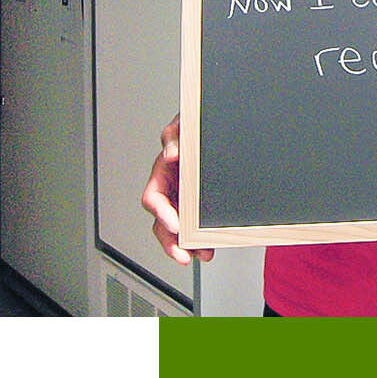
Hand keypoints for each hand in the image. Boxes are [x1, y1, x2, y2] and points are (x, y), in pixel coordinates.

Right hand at [141, 114, 214, 264]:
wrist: (223, 123)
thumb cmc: (196, 123)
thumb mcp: (184, 123)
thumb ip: (175, 135)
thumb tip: (171, 153)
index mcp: (163, 172)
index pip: (154, 198)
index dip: (162, 213)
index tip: (174, 224)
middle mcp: (172, 188)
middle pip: (163, 221)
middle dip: (171, 241)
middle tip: (183, 253)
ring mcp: (186, 198)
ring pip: (179, 229)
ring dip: (188, 246)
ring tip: (202, 254)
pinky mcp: (201, 204)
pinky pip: (198, 225)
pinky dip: (203, 238)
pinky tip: (211, 246)